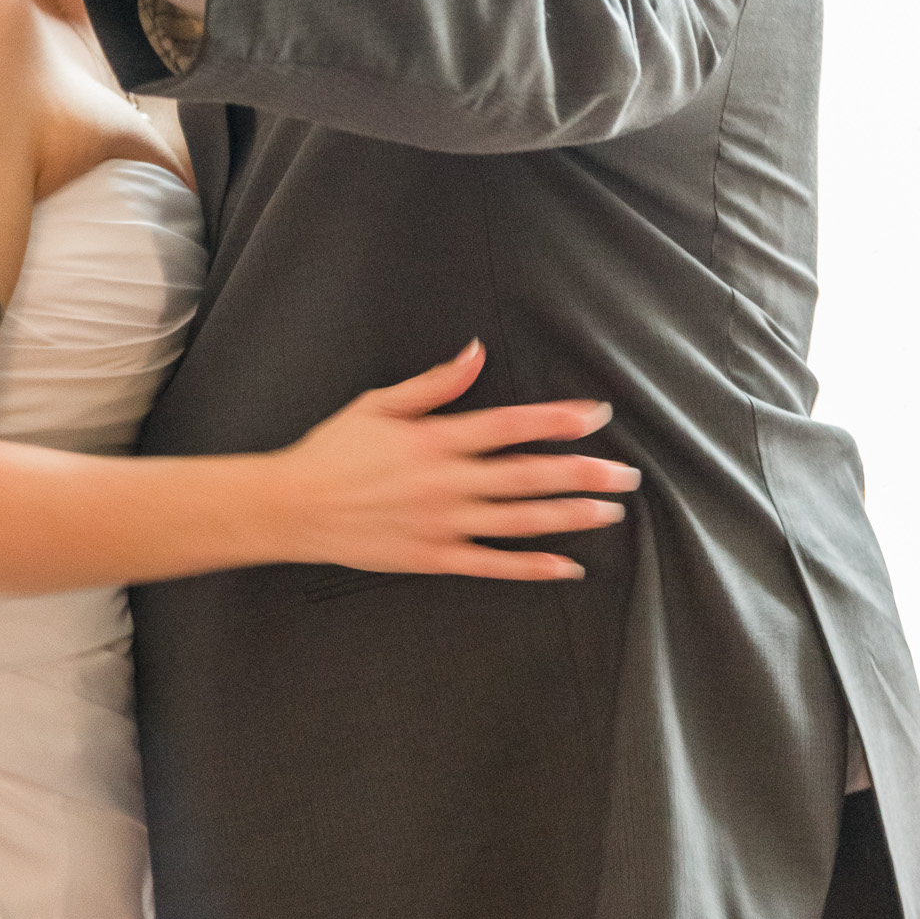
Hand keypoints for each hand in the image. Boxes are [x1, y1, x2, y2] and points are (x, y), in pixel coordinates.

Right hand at [278, 341, 640, 580]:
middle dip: (582, 473)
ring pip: (520, 521)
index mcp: (436, 439)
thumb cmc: (334, 451)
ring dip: (570, 516)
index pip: (510, 425)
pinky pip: (493, 564)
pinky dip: (532, 567)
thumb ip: (434, 383)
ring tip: (610, 512)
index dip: (557, 420)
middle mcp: (447, 482)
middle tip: (625, 473)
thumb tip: (476, 351)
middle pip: (528, 475)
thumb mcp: (379, 404)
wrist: (294, 507)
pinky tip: (567, 565)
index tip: (596, 415)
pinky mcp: (434, 557)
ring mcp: (443, 524)